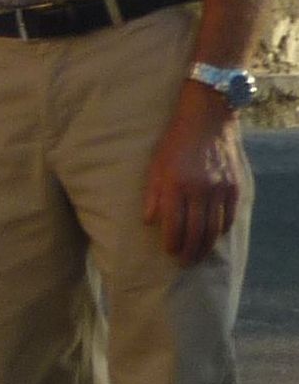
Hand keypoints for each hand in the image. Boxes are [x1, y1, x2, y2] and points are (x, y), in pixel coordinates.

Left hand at [143, 84, 247, 261]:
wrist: (206, 120)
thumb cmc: (174, 142)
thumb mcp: (155, 164)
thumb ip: (152, 193)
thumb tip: (149, 220)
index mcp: (175, 184)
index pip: (174, 224)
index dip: (171, 242)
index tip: (168, 252)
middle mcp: (198, 190)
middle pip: (196, 232)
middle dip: (189, 251)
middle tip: (184, 263)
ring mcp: (219, 190)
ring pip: (214, 228)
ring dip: (206, 246)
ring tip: (198, 256)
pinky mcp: (234, 187)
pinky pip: (229, 216)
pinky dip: (221, 230)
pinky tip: (213, 236)